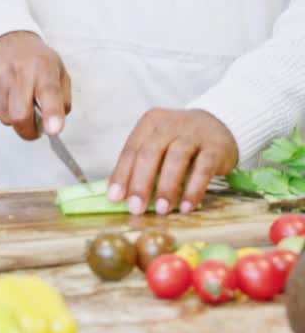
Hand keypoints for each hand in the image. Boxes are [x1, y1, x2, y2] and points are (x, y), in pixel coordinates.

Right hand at [0, 31, 70, 140]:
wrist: (6, 38)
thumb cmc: (34, 58)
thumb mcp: (59, 71)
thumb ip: (62, 100)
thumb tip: (55, 125)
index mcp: (43, 67)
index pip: (49, 93)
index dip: (51, 115)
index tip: (53, 129)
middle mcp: (19, 70)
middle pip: (20, 115)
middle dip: (28, 131)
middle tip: (33, 127)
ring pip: (4, 118)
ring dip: (13, 119)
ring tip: (18, 102)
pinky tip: (3, 97)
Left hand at [107, 108, 238, 215]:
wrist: (217, 127)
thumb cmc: (178, 142)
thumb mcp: (158, 146)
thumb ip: (139, 166)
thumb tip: (117, 194)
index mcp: (151, 122)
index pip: (132, 148)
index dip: (122, 174)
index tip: (115, 198)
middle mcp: (171, 124)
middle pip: (151, 152)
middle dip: (141, 182)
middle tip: (136, 208)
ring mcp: (194, 133)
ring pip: (176, 158)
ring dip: (167, 187)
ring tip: (162, 210)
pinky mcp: (215, 147)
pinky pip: (203, 168)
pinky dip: (194, 189)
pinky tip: (186, 206)